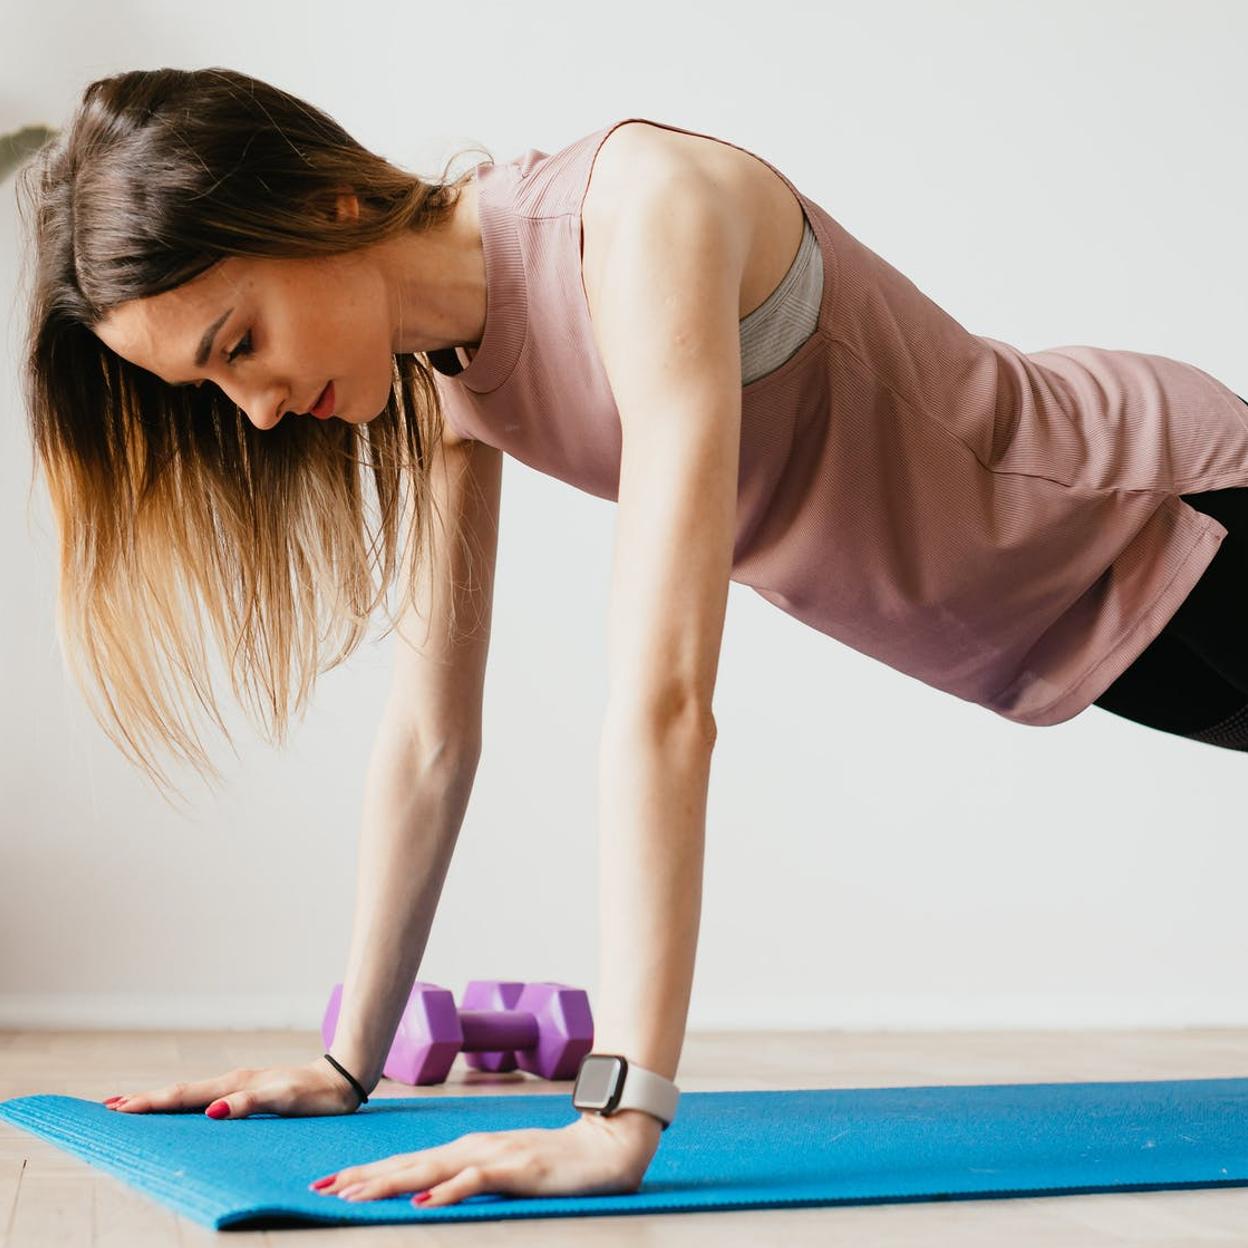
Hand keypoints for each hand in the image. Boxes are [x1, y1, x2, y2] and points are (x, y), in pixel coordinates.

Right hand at [101, 1058, 362, 1117]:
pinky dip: (184, 1101)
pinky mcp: (248, 1090)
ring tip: (131, 1104)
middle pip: (180, 1093)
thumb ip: (249, 1104)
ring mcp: (239, 1085)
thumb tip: (212, 1111)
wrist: (342, 1079)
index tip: (119, 1109)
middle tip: (108, 1106)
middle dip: (145, 1100)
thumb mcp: (284, 1100)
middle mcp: (232, 1083)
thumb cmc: (315, 1094)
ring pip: (190, 1093)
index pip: (184, 1096)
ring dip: (160, 1099)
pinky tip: (180, 1106)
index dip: (151, 1103)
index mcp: (234, 1085)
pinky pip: (206, 1096)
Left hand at [310, 1110, 663, 1207]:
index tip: (330, 1184)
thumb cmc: (555, 1162)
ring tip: (354, 1196)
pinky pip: (475, 1181)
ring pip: (431, 1169)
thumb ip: (469, 1177)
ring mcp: (494, 1156)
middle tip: (322, 1190)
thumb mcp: (505, 1170)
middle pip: (409, 1164)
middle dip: (363, 1178)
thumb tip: (428, 1192)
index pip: (408, 1162)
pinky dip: (447, 1190)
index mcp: (468, 1149)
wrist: (606, 1145)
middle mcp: (473, 1148)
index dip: (368, 1172)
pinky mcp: (516, 1168)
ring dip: (390, 1183)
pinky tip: (425, 1200)